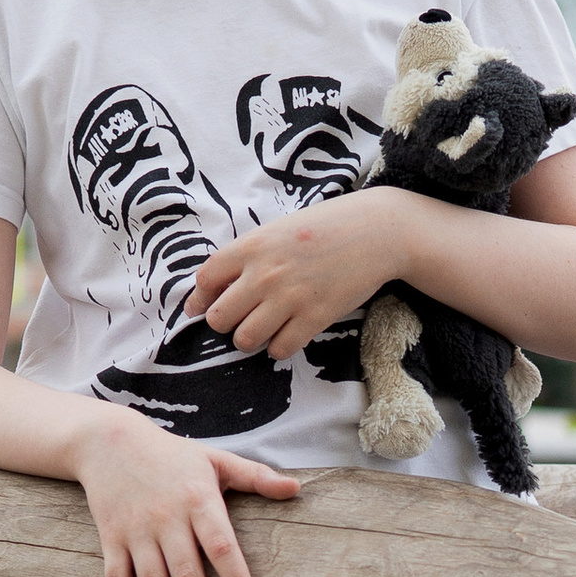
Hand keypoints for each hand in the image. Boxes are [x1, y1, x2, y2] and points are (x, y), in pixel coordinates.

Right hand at [75, 407, 299, 576]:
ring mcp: (136, 533)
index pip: (221, 546)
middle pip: (187, 576)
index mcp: (198, 501)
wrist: (108, 441)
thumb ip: (256, 477)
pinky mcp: (111, 541)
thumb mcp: (216, 459)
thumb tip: (297, 488)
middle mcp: (166, 520)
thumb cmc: (173, 455)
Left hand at [188, 190, 414, 363]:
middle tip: (238, 320)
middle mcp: (265, 273)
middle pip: (219, 318)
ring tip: (261, 331)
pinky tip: (286, 335)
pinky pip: (280, 349)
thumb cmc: (327, 227)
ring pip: (245, 339)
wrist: (376, 232)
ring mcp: (289, 298)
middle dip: (224, 324)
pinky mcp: (314, 318)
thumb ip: (249, 254)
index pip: (206, 280)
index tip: (200, 309)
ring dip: (249, 340)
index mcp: (252, 246)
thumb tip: (219, 285)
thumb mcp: (279, 229)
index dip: (199, 299)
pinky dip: (278, 348)